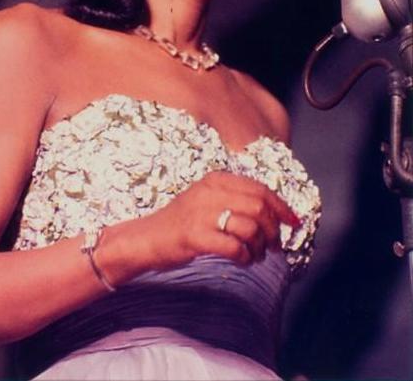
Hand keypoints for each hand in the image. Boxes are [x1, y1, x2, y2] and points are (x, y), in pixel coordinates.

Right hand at [144, 171, 299, 268]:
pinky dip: (245, 257)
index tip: (293, 222)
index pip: (260, 189)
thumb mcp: (207, 198)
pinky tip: (242, 260)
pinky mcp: (195, 236)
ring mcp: (202, 213)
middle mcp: (210, 192)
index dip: (281, 207)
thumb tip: (275, 212)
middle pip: (259, 207)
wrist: (148, 237)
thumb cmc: (182, 221)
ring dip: (260, 247)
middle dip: (273, 230)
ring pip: (250, 228)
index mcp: (216, 179)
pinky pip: (234, 247)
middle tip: (273, 245)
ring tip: (255, 255)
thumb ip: (235, 198)